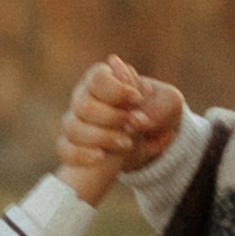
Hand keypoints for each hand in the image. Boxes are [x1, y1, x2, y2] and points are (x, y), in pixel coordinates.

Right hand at [56, 56, 184, 205]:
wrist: (153, 136)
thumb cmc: (159, 111)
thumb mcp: (169, 104)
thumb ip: (158, 107)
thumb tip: (137, 120)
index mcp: (105, 79)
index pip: (97, 78)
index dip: (116, 90)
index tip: (137, 99)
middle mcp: (85, 97)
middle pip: (83, 104)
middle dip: (110, 117)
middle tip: (133, 124)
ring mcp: (77, 121)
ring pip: (72, 127)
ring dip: (100, 137)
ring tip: (127, 144)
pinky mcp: (73, 144)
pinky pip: (64, 149)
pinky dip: (80, 154)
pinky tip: (101, 157)